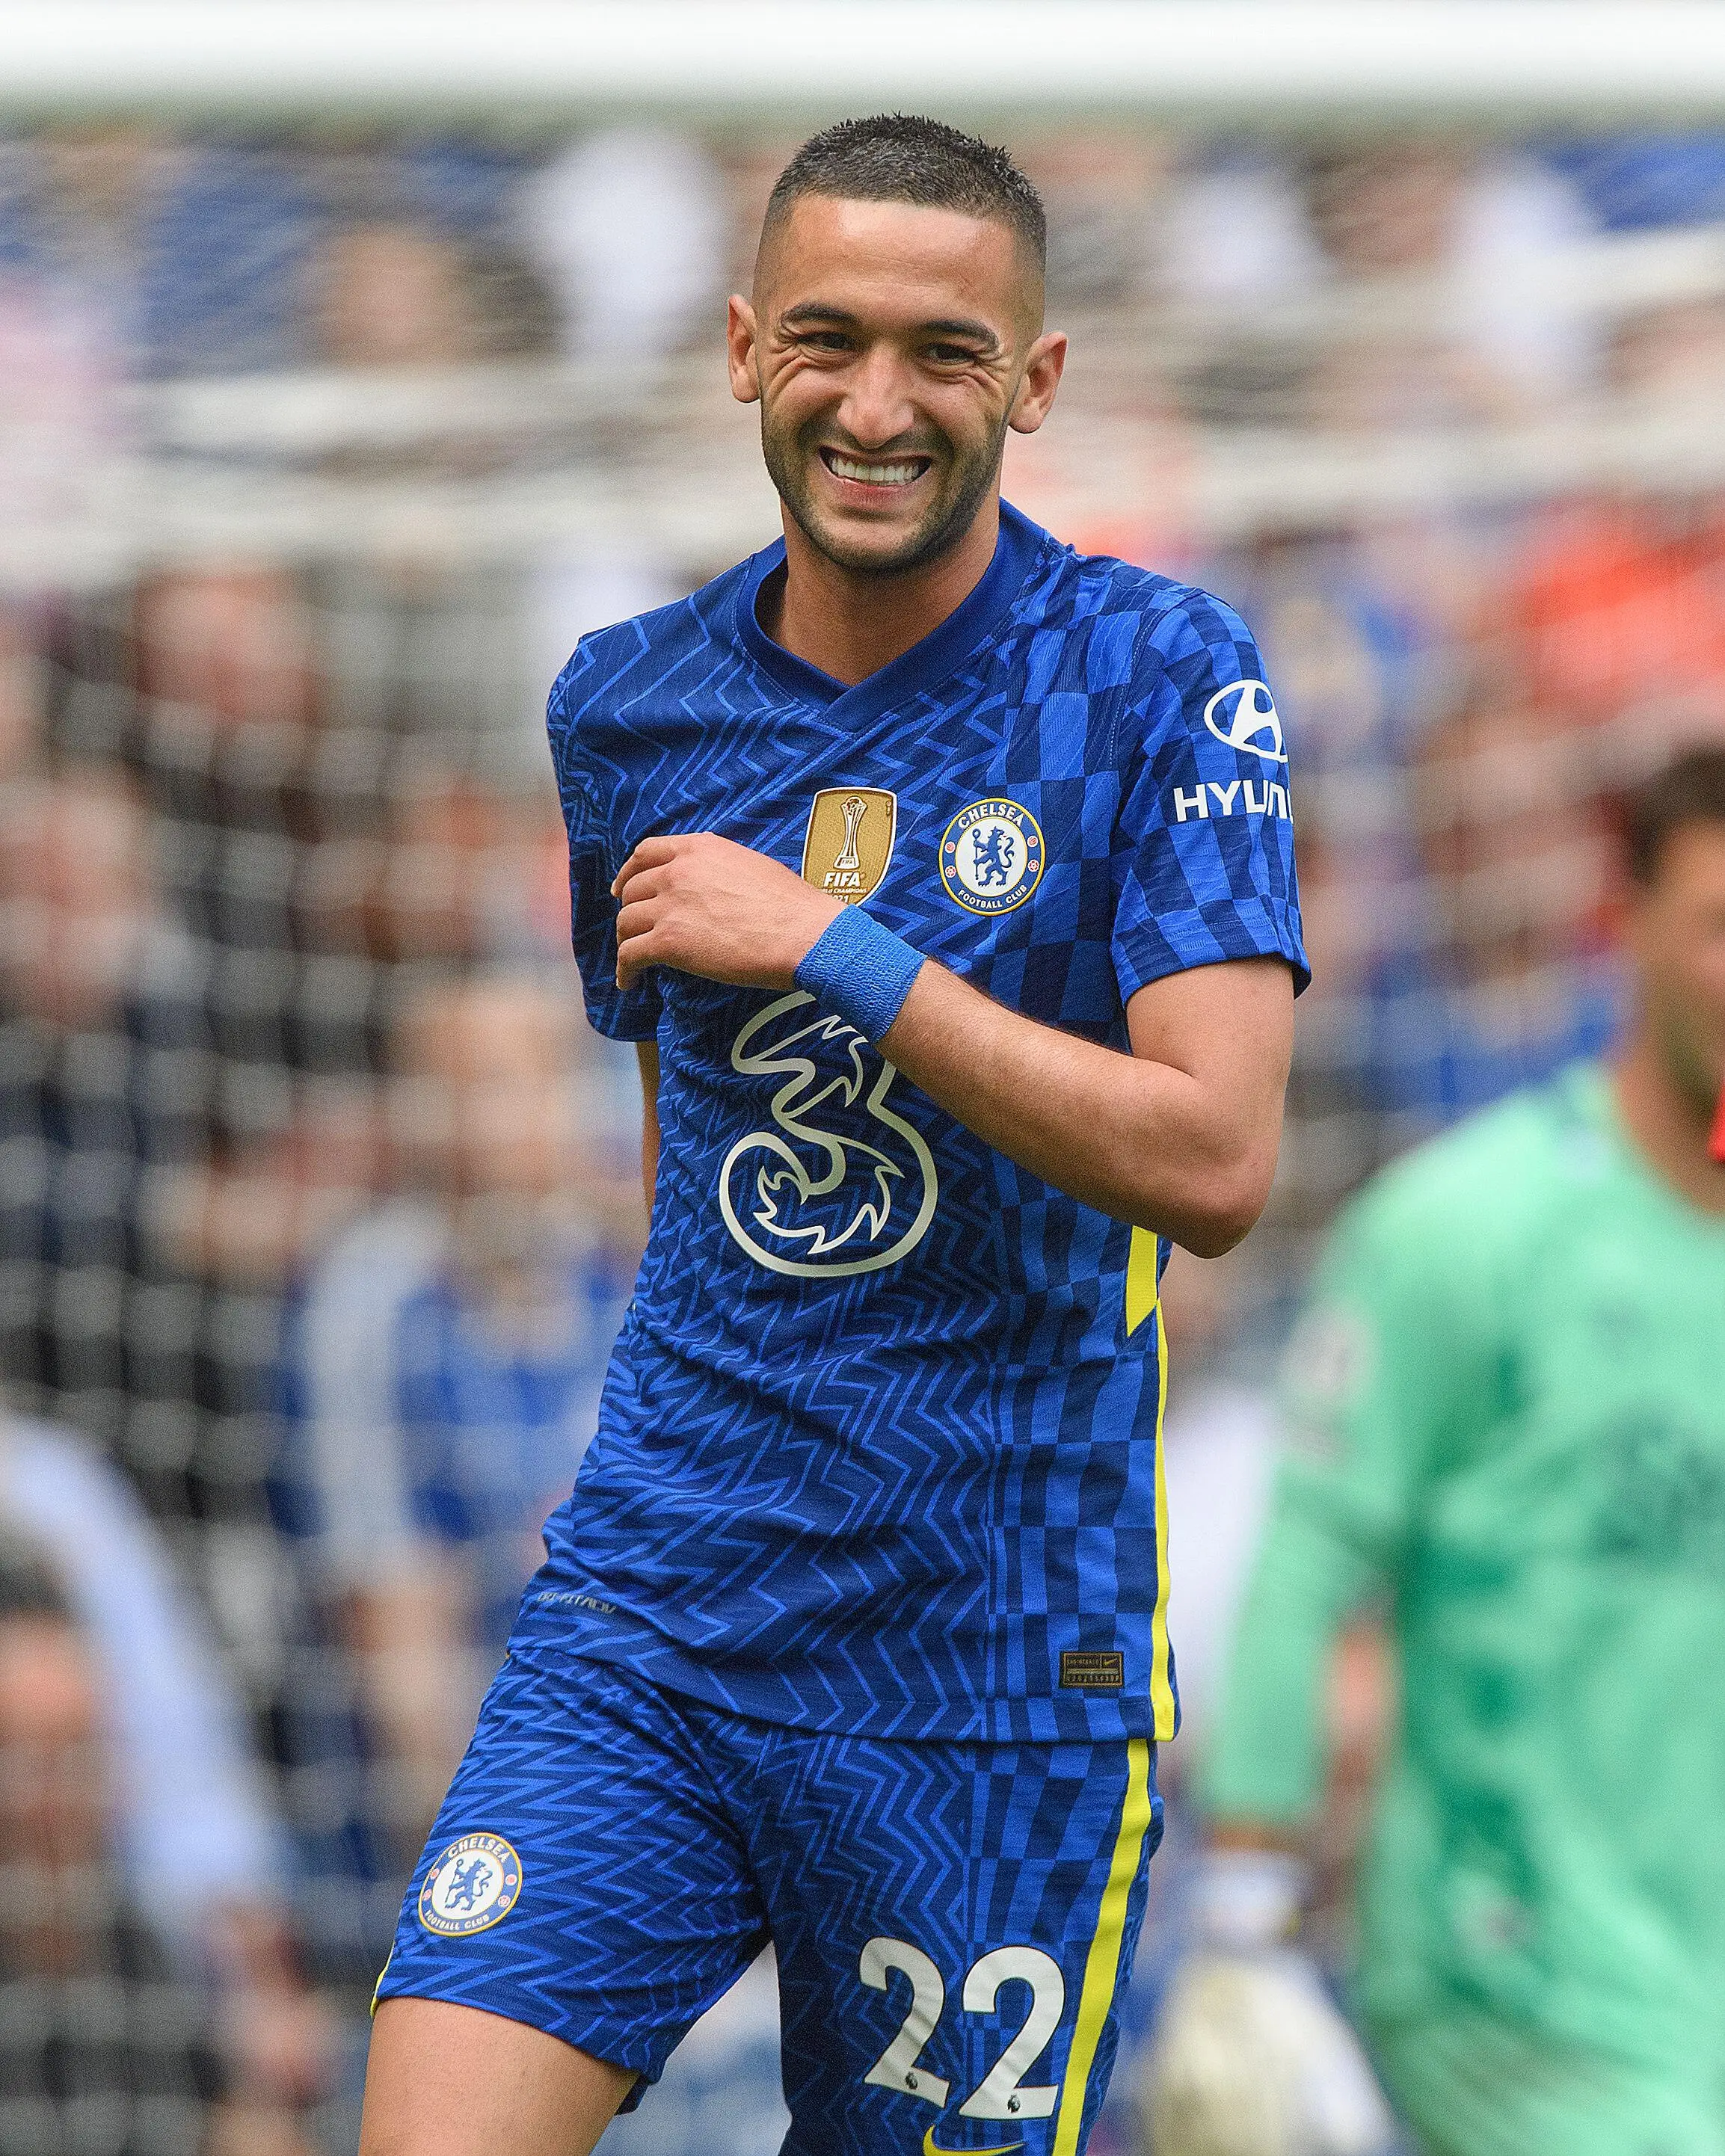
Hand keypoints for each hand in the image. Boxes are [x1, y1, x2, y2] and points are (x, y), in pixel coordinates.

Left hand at [612, 833, 840, 991]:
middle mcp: (678, 871)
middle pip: (634, 891)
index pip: (646, 852)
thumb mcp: (749, 865)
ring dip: (627, 943)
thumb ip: (718, 869)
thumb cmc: (791, 906)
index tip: (624, 888)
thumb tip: (709, 889)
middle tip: (636, 931)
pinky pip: (631, 956)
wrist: (803, 933)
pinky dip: (625, 971)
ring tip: (634, 962)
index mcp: (698, 849)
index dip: (629, 873)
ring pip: (627, 923)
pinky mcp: (669, 942)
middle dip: (631, 912)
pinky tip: (630, 983)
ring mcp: (670, 906)